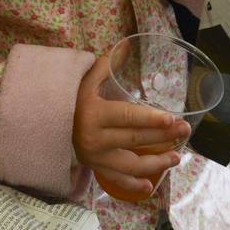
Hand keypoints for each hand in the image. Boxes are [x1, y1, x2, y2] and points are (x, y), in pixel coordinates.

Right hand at [72, 55, 189, 199]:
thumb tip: (126, 43)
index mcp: (95, 113)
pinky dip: (133, 185)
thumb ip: (106, 64)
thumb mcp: (85, 80)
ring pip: (131, 164)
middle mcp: (96, 138)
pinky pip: (116, 179)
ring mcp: (95, 156)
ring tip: (177, 157)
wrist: (44, 123)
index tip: (172, 119)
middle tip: (185, 131)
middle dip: (163, 136)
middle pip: (135, 139)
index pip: (128, 117)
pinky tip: (149, 186)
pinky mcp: (94, 167)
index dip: (151, 119)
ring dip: (156, 162)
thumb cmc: (70, 99)